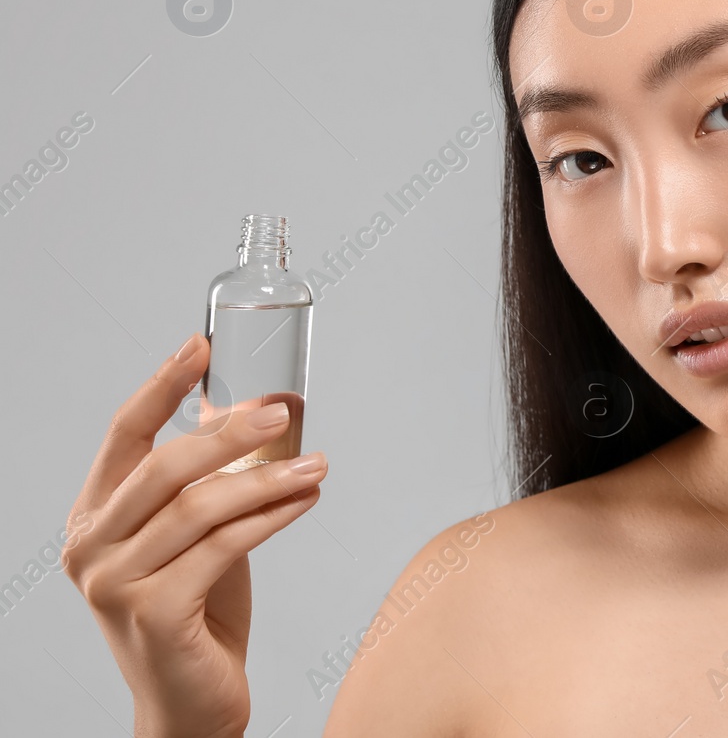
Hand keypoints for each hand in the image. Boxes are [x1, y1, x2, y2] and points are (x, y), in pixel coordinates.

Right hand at [62, 333, 327, 737]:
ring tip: (317, 462)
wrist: (191, 701)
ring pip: (202, 506)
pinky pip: (224, 546)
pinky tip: (306, 498)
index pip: (124, 435)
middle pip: (165, 466)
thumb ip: (204, 487)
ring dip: (268, 477)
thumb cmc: (196, 611)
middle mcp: (91, 547)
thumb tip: (252, 414)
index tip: (202, 346)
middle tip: (283, 411)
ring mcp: (115, 583)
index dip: (163, 385)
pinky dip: (272, 516)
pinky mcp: (154, 612)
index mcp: (94, 517)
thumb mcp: (194, 538)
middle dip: (229, 432)